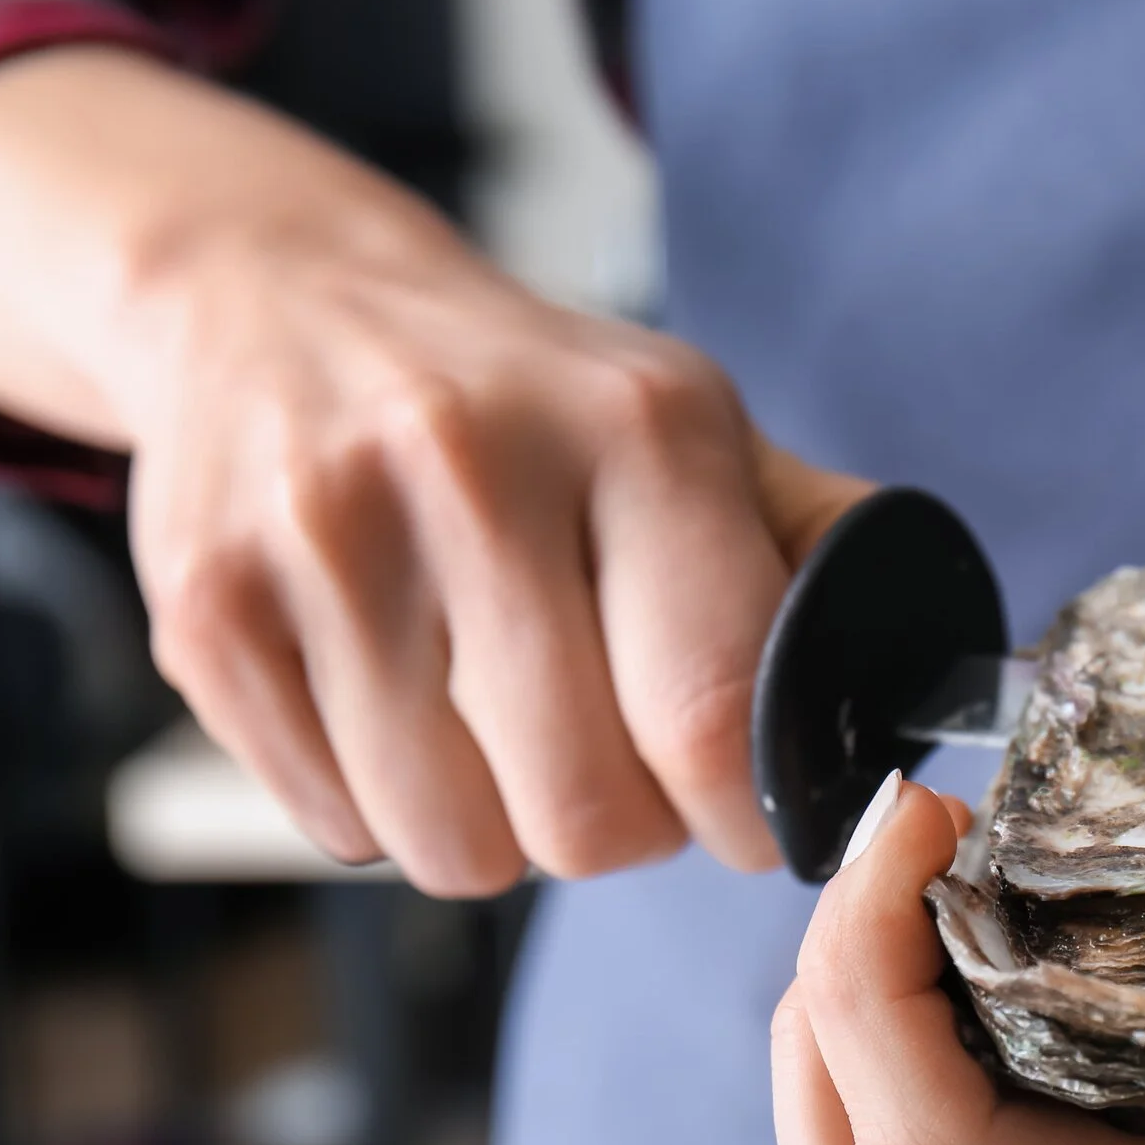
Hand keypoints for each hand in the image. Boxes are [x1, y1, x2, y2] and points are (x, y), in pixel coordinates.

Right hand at [0, 47, 868, 893]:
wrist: (279, 299)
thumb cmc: (532, 406)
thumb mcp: (694, 429)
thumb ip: (818, 552)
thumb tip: (935, 691)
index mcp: (640, 427)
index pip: (716, 717)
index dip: (745, 818)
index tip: (744, 816)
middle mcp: (475, 466)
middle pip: (586, 816)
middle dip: (620, 831)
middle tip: (610, 760)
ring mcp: (325, 536)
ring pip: (453, 845)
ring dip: (495, 831)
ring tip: (498, 730)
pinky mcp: (209, 610)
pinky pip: (336, 828)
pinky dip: (381, 809)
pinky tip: (392, 704)